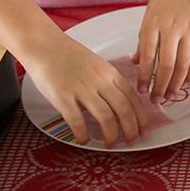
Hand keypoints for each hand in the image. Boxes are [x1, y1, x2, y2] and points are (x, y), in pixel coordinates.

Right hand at [25, 36, 150, 147]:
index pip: (133, 99)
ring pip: (105, 116)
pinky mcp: (62, 96)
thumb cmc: (69, 56)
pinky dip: (83, 134)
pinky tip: (84, 140)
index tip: (145, 131)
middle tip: (132, 142)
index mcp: (110, 74)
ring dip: (111, 134)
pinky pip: (76, 120)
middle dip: (131, 129)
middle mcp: (100, 81)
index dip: (141, 118)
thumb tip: (116, 106)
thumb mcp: (97, 66)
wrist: (44, 45)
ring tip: (110, 145)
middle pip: (124, 109)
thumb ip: (107, 83)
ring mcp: (82, 88)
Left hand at [133, 0, 189, 102]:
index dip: (144, 77)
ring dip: (176, 83)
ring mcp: (189, 29)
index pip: (147, 57)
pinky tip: (186, 81)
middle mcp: (171, 28)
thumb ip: (144, 39)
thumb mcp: (150, 13)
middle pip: (165, 65)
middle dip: (160, 87)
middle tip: (156, 100)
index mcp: (153, 24)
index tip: (141, 91)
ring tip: (171, 96)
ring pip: (182, 64)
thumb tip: (137, 62)